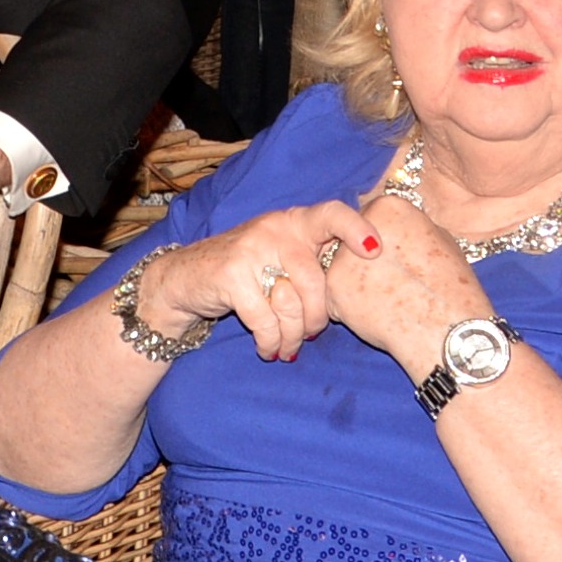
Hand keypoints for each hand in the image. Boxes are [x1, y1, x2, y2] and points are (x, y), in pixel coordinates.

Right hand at [139, 204, 379, 362]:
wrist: (185, 278)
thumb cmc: (246, 273)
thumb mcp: (280, 257)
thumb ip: (312, 264)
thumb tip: (357, 292)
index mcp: (293, 222)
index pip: (332, 213)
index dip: (357, 228)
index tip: (376, 250)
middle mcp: (274, 228)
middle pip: (315, 279)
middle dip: (317, 318)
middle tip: (311, 335)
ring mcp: (251, 249)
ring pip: (290, 304)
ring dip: (292, 336)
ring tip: (287, 347)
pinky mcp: (231, 275)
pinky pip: (265, 320)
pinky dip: (270, 342)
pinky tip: (268, 349)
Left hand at [327, 192, 497, 381]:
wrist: (445, 327)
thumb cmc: (450, 286)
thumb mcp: (440, 239)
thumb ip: (410, 229)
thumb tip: (399, 231)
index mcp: (389, 206)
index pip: (372, 222)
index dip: (385, 246)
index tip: (402, 262)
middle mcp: (361, 224)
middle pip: (352, 244)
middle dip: (365, 263)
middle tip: (393, 283)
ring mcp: (344, 256)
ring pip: (343, 271)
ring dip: (357, 287)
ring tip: (388, 300)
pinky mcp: (333, 287)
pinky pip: (335, 298)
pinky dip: (350, 310)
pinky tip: (376, 315)